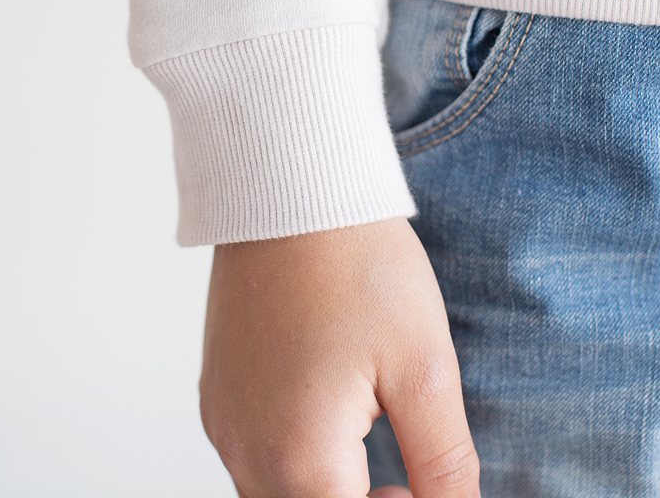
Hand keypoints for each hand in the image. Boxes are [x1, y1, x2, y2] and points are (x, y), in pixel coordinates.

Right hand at [199, 216, 479, 497]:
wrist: (292, 192)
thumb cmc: (358, 266)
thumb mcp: (423, 367)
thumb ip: (443, 463)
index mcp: (299, 457)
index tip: (423, 483)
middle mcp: (244, 449)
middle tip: (406, 474)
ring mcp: (223, 419)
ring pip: (276, 491)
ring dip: (325, 484)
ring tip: (370, 432)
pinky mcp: (216, 391)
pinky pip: (252, 453)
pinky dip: (294, 453)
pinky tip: (326, 406)